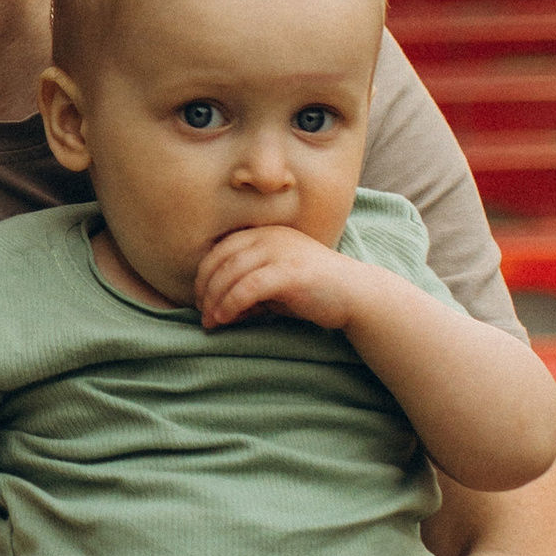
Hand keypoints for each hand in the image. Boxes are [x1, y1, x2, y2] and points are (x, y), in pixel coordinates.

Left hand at [195, 225, 352, 333]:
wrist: (356, 294)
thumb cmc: (313, 291)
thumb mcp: (274, 284)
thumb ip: (247, 287)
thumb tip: (216, 309)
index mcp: (265, 233)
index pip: (220, 250)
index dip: (204, 275)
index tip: (200, 300)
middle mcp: (269, 237)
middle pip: (220, 260)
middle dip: (205, 289)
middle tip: (202, 314)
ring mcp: (280, 252)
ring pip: (230, 273)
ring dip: (215, 300)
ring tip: (210, 321)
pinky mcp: (288, 272)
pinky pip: (248, 287)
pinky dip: (231, 304)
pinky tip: (226, 318)